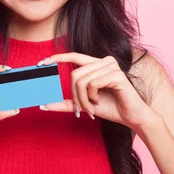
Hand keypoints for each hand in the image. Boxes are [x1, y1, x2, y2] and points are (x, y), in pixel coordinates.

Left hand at [39, 53, 157, 131]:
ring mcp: (111, 66)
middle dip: (75, 95)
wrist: (131, 117)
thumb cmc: (111, 108)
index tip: (41, 63)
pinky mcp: (116, 74)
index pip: (74, 56)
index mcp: (97, 64)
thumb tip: (44, 105)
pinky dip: (92, 96)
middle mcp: (104, 61)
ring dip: (83, 99)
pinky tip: (100, 100)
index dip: (57, 58)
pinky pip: (92, 84)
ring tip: (92, 107)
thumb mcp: (85, 105)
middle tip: (82, 109)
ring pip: (82, 80)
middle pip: (75, 74)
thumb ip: (68, 103)